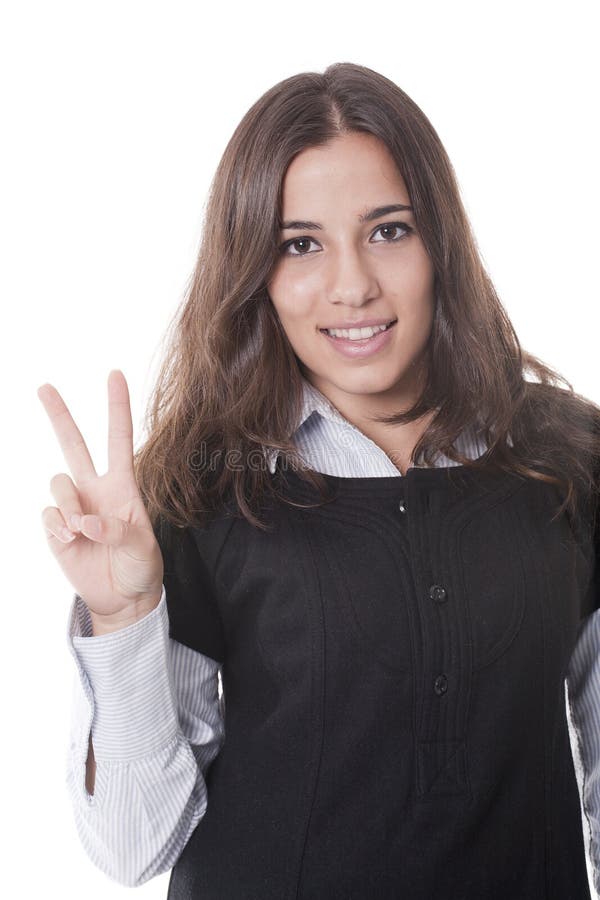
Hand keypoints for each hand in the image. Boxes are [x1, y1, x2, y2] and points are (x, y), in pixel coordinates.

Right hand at [38, 369, 163, 632]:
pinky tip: (70, 542)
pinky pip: (47, 514)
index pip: (119, 439)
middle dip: (59, 415)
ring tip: (81, 533)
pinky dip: (56, 528)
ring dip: (68, 505)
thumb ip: (119, 532)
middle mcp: (96, 488)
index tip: (115, 374)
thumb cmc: (140, 567)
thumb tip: (86, 523)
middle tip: (44, 387)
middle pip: (73, 444)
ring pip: (58, 483)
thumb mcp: (142, 549)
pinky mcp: (56, 526)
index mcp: (124, 486)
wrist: (122, 598)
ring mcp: (74, 506)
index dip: (117, 407)